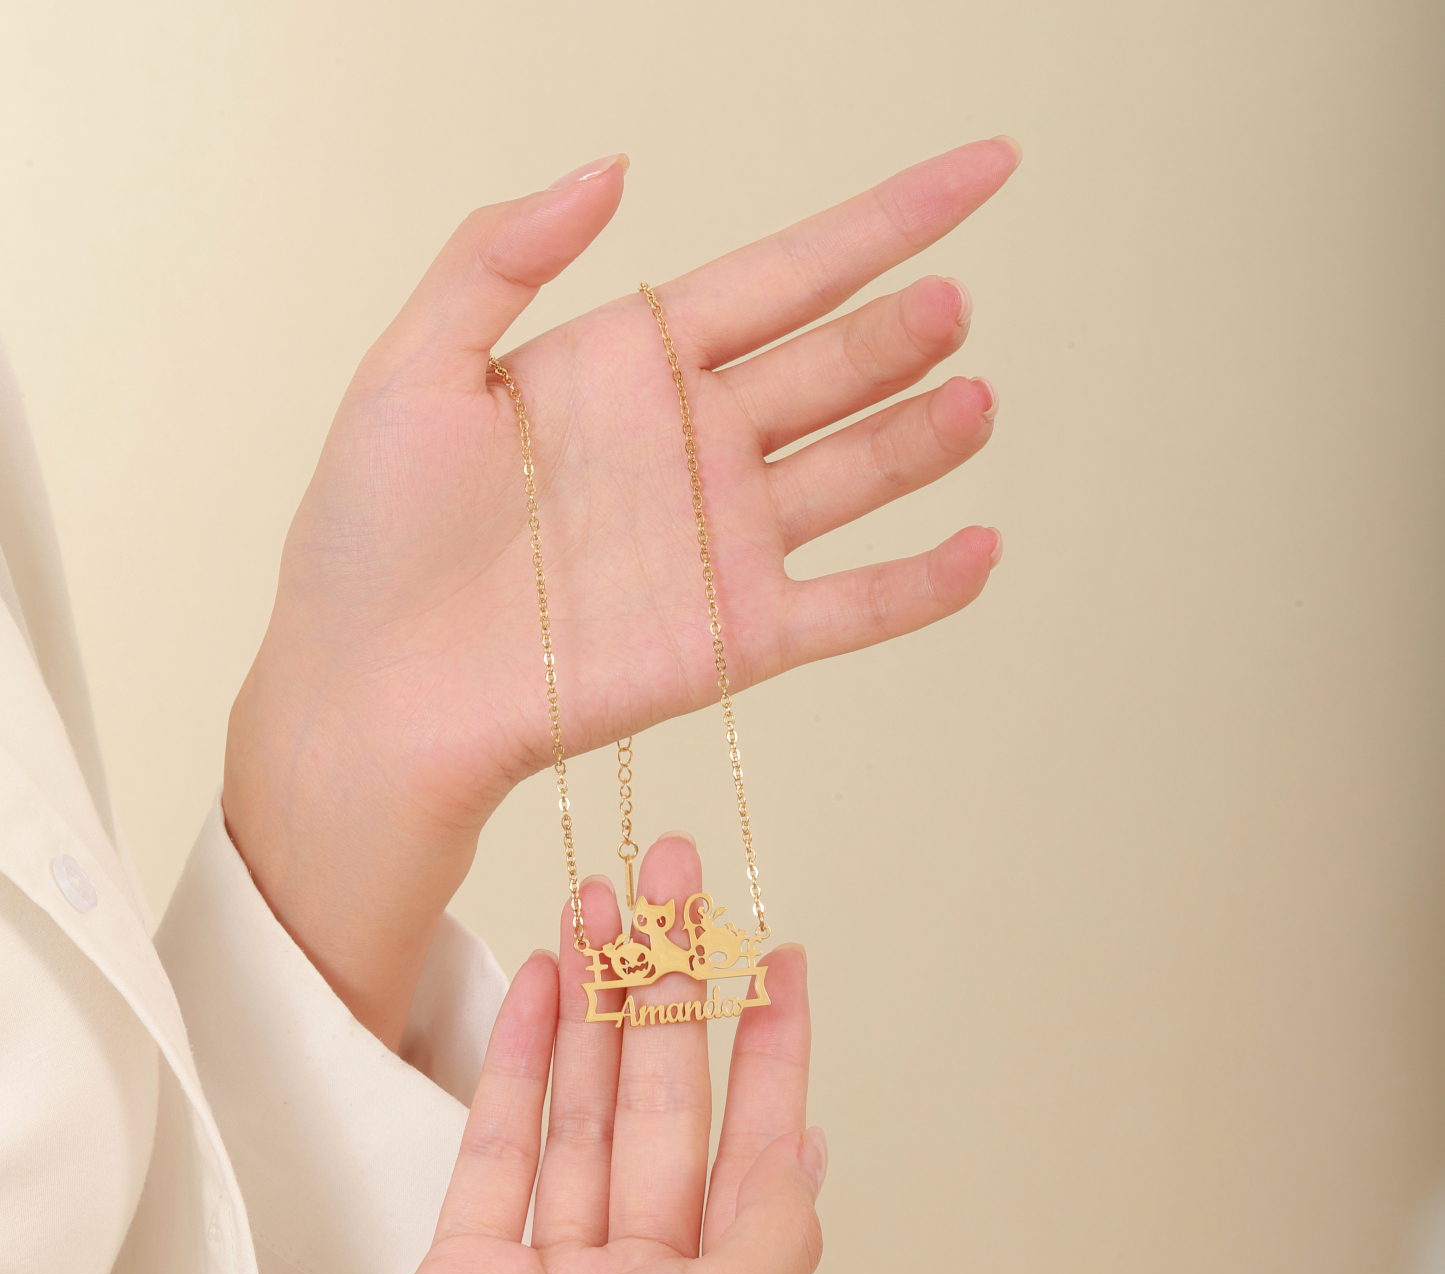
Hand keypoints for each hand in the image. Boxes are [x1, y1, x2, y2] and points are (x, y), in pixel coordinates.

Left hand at [225, 139, 1019, 1043]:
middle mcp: (695, 446)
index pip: (786, 273)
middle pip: (834, 368)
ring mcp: (725, 544)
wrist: (373, 695)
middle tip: (948, 305)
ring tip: (974, 397)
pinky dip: (923, 585)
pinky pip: (855, 606)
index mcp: (634, 366)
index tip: (979, 172)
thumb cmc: (370, 536)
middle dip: (900, 330)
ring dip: (924, 436)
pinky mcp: (738, 639)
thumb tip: (610, 166)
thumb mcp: (413, 366)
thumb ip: (499, 253)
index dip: (885, 221)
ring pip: (859, 474)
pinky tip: (983, 547)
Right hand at [263, 834, 821, 1273]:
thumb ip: (769, 1238)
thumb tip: (809, 1148)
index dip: (773, 1046)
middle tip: (667, 883)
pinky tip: (537, 983)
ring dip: (590, 1005)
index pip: (760, 1150)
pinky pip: (500, 1149)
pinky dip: (516, 1063)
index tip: (778, 954)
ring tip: (597, 904)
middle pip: (664, 1109)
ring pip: (581, 1114)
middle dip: (666, 988)